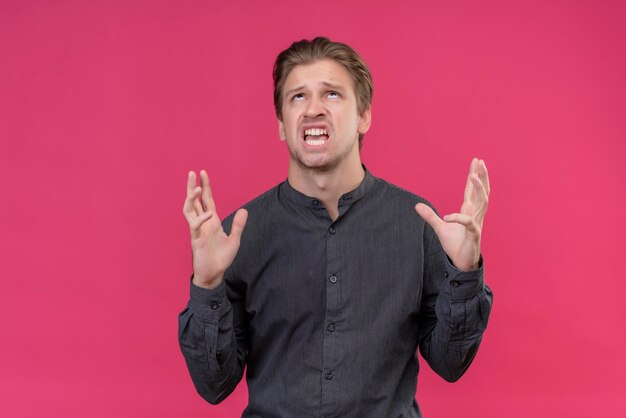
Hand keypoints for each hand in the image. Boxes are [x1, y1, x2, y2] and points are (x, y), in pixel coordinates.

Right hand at [182, 170, 247, 288]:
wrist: (215, 274)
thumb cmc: (222, 258)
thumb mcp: (234, 240)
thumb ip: (238, 225)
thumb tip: (244, 210)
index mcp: (212, 222)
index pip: (207, 200)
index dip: (205, 186)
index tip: (203, 173)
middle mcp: (203, 223)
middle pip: (195, 201)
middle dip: (193, 187)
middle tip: (192, 172)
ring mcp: (198, 231)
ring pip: (189, 210)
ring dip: (191, 199)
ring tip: (196, 188)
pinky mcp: (196, 240)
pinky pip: (195, 226)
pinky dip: (201, 219)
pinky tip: (209, 214)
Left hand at [415, 158, 489, 270]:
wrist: (462, 263)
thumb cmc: (455, 245)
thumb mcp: (440, 227)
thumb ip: (430, 216)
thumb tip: (416, 205)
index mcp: (469, 212)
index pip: (472, 191)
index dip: (475, 176)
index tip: (477, 161)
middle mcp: (475, 215)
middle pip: (482, 192)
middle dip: (482, 176)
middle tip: (480, 162)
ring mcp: (476, 224)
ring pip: (482, 202)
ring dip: (478, 189)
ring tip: (472, 176)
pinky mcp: (474, 235)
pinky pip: (468, 223)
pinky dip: (458, 218)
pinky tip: (447, 216)